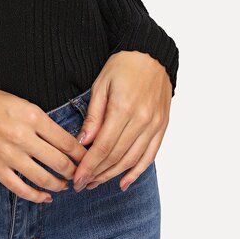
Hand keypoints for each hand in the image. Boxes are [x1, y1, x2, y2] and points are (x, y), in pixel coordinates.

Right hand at [0, 85, 87, 202]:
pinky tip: (45, 197)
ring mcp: (9, 155)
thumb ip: (42, 122)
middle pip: (60, 163)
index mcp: (32, 116)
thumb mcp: (22, 103)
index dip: (82, 155)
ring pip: (44, 179)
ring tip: (64, 185)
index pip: (67, 142)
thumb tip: (64, 143)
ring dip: (59, 185)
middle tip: (80, 175)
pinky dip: (37, 197)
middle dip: (75, 172)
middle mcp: (23, 137)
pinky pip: (21, 189)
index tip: (88, 159)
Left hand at [72, 52, 171, 191]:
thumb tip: (82, 143)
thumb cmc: (122, 66)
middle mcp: (142, 120)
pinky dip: (136, 171)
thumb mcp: (101, 85)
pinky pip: (150, 155)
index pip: (102, 147)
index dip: (88, 166)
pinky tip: (123, 182)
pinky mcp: (163, 126)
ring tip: (96, 183)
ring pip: (132, 160)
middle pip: (116, 156)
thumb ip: (93, 115)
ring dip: (113, 175)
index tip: (76, 178)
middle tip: (81, 185)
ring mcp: (155, 125)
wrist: (151, 54)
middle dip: (97, 174)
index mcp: (123, 108)